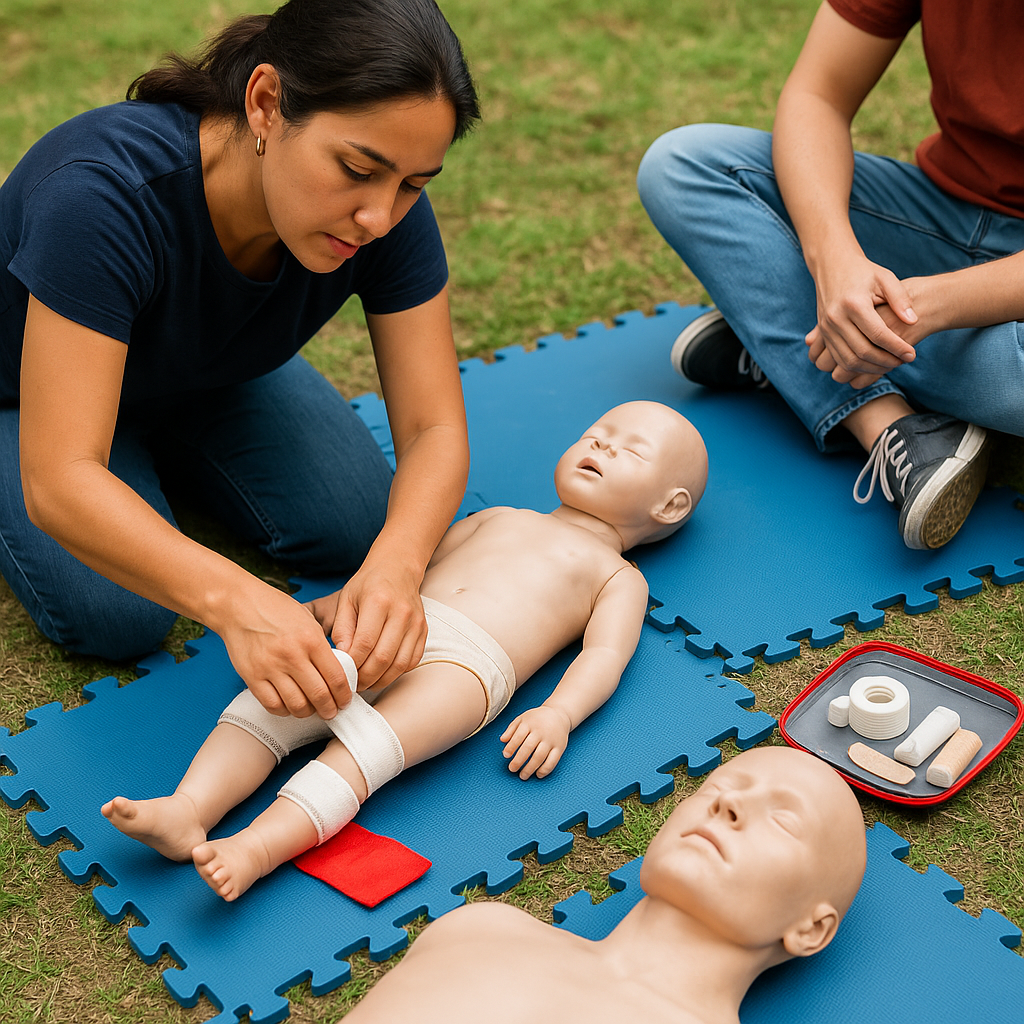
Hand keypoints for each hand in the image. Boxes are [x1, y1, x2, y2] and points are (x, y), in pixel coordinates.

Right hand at [220, 580, 352, 719]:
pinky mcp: (252, 677)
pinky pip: (272, 705)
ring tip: (312, 710)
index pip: (336, 677)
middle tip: (332, 711)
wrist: (239, 605)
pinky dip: (285, 711)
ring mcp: (270, 667)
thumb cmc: (275, 609)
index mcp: (311, 639)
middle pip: (319, 695)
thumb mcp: (308, 620)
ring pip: (297, 705)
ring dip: (308, 713)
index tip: (345, 700)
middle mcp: (292, 655)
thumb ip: (322, 647)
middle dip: (330, 709)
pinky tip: (290, 706)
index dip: (344, 695)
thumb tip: (336, 673)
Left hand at [306, 555, 426, 690]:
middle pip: (383, 658)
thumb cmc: (368, 584)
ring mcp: (416, 623)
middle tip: (352, 683)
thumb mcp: (346, 599)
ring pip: (399, 664)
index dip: (352, 663)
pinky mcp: (424, 631)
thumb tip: (343, 657)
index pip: (365, 643)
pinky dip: (396, 673)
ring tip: (366, 682)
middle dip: (365, 677)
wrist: (398, 568)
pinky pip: (411, 661)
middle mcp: (401, 613)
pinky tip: (382, 673)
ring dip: (381, 680)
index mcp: (379, 601)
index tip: (342, 671)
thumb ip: (342, 629)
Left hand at [500, 705, 571, 779]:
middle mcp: (540, 732)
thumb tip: (502, 740)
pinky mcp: (560, 747)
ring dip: (530, 768)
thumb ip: (511, 729)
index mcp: (529, 723)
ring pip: (539, 756)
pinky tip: (538, 774)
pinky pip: (553, 761)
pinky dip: (545, 770)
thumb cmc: (537, 719)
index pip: (518, 736)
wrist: (558, 715)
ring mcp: (551, 740)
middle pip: (528, 748)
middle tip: (512, 769)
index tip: (506, 755)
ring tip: (522, 776)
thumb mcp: (522, 718)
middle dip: (518, 761)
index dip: (511, 747)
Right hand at [807, 255, 918, 381]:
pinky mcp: (823, 334)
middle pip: (863, 351)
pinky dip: (857, 366)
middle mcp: (836, 318)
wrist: (832, 266)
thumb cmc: (863, 272)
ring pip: (849, 360)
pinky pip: (839, 358)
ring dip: (872, 368)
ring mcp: (826, 328)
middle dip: (886, 361)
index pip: (878, 334)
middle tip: (904, 361)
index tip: (912, 354)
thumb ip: (900, 299)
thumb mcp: (885, 278)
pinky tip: (874, 363)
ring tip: (891, 364)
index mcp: (853, 304)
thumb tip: (913, 321)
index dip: (897, 347)